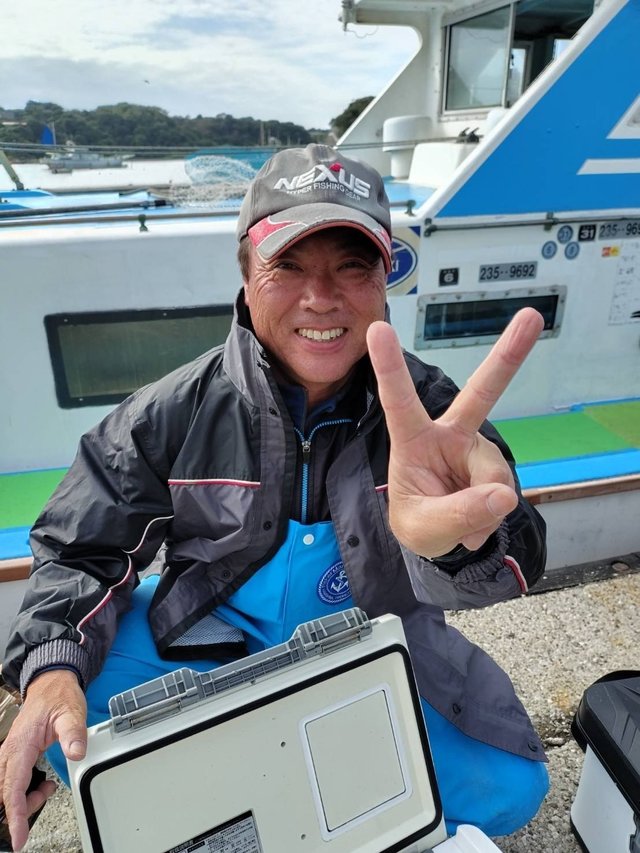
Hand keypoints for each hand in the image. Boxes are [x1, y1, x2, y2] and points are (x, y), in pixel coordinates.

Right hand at [0, 670, 86, 850]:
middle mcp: (10, 751)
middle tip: (45, 797)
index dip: (16, 815)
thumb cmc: (58, 696)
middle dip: (22, 806)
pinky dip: (23, 790)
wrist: (51, 683)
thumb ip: (74, 734)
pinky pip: (12, 780)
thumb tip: (76, 754)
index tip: (18, 836)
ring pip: (7, 788)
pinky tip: (42, 784)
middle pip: (6, 793)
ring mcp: (11, 753)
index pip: (13, 788)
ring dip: (23, 798)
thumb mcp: (71, 712)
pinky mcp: (15, 754)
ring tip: (46, 790)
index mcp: (21, 745)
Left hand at [367, 308, 543, 557]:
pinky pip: (503, 493)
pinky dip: (490, 515)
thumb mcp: (424, 528)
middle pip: (480, 394)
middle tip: (531, 317)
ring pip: (495, 475)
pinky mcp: (494, 466)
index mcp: (412, 440)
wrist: (438, 539)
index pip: (398, 401)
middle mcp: (448, 435)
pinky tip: (475, 521)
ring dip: (483, 507)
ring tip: (460, 523)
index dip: (389, 367)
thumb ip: (458, 514)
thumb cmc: (417, 523)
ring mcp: (475, 449)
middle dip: (508, 356)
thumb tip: (504, 495)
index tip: (378, 329)